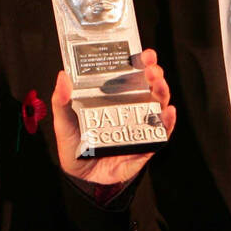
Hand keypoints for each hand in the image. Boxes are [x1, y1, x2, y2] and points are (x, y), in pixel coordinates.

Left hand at [50, 47, 175, 185]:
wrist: (81, 177)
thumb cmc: (74, 146)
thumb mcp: (64, 121)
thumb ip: (61, 100)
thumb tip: (62, 76)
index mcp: (112, 97)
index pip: (129, 75)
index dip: (139, 62)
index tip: (145, 53)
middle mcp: (130, 108)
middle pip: (148, 86)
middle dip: (154, 74)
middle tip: (152, 67)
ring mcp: (140, 125)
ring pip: (158, 105)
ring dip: (162, 92)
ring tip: (159, 84)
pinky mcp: (146, 145)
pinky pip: (162, 132)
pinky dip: (168, 122)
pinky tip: (168, 112)